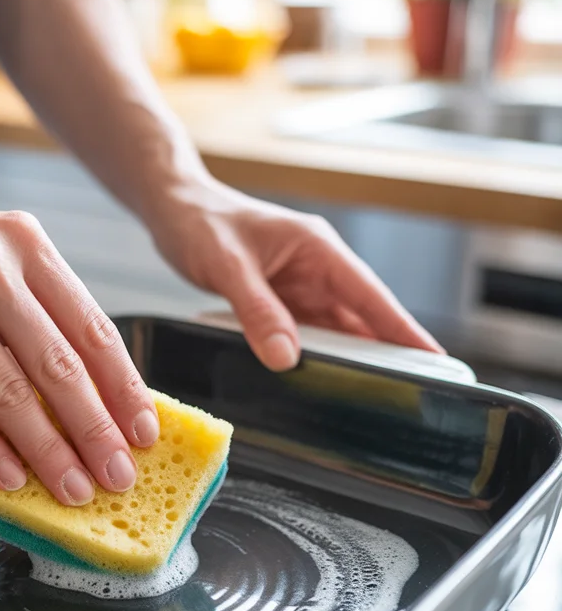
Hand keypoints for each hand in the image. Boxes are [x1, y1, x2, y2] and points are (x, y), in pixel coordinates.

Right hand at [0, 186, 158, 504]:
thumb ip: (40, 308)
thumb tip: (95, 392)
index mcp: (27, 245)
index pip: (92, 327)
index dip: (123, 387)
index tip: (143, 433)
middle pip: (58, 364)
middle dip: (95, 430)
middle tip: (117, 476)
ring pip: (8, 389)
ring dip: (46, 449)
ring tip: (71, 488)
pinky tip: (8, 476)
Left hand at [148, 179, 442, 370]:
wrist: (174, 209)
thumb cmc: (200, 222)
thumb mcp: (227, 264)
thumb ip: (257, 309)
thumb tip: (285, 357)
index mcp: (318, 248)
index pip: (371, 295)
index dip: (403, 330)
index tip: (436, 361)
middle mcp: (317, 269)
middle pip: (362, 318)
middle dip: (387, 356)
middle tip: (415, 396)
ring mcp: (300, 287)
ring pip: (336, 331)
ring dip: (351, 362)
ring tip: (374, 401)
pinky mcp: (281, 302)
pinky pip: (307, 335)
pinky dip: (315, 359)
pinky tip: (320, 385)